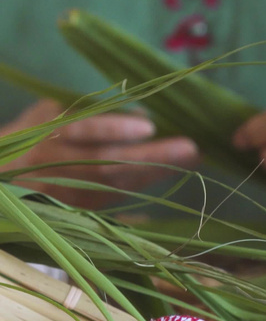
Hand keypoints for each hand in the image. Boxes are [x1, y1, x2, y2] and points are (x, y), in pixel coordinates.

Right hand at [0, 100, 200, 208]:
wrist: (1, 181)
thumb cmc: (26, 137)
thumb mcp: (45, 114)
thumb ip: (84, 112)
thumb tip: (136, 111)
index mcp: (46, 137)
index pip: (81, 133)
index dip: (113, 129)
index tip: (148, 126)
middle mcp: (57, 168)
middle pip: (107, 165)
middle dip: (151, 158)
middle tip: (190, 148)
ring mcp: (68, 194)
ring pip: (116, 186)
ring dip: (156, 173)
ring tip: (191, 158)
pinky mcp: (78, 209)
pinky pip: (116, 197)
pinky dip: (145, 183)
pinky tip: (172, 171)